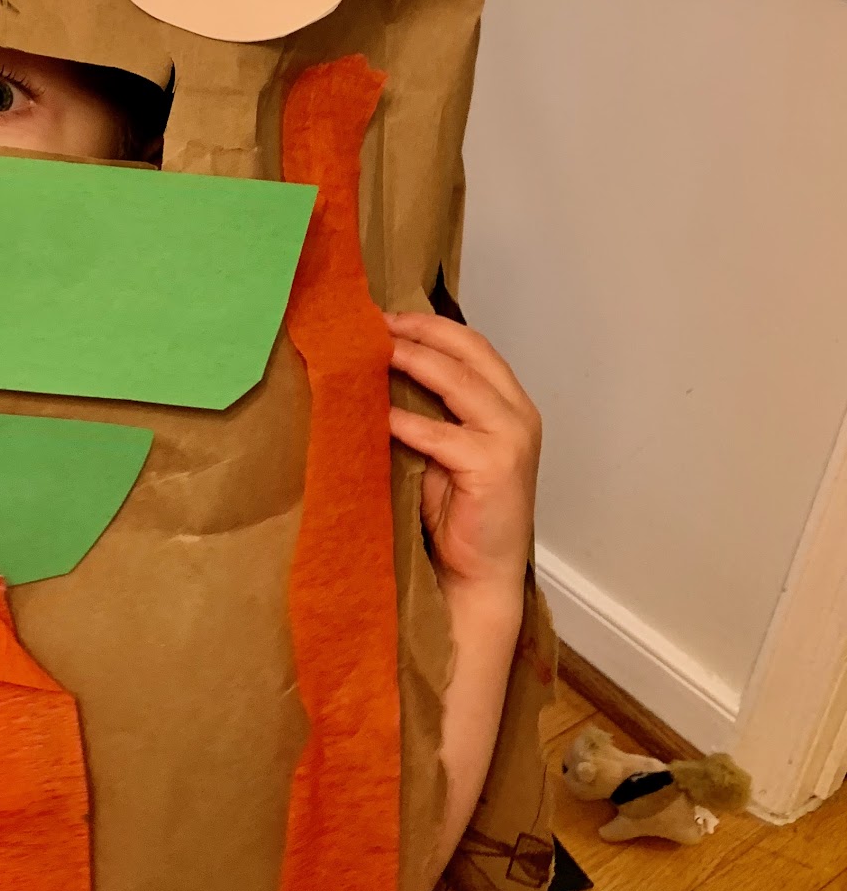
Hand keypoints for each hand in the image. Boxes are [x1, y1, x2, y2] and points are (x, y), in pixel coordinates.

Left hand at [385, 312, 539, 595]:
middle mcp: (517, 413)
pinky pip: (441, 434)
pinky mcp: (494, 466)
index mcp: (507, 404)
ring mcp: (510, 438)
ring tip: (373, 352)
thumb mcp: (441, 446)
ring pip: (458, 380)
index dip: (428, 325)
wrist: (475, 575)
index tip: (384, 315)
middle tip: (374, 324)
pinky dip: (406, 420)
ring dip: (412, 360)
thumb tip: (376, 366)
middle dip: (419, 331)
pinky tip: (378, 414)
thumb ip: (427, 407)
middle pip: (468, 350)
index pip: (471, 344)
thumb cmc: (454, 512)